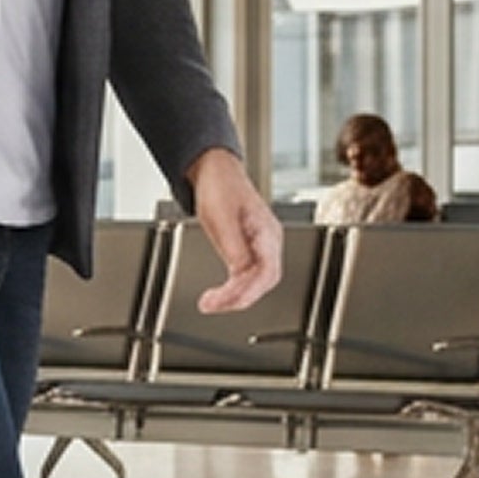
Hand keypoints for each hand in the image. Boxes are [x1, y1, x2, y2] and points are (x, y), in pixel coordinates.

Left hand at [186, 148, 281, 312]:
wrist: (214, 171)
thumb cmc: (220, 187)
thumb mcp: (222, 217)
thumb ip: (234, 246)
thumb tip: (240, 272)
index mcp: (267, 232)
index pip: (268, 271)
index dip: (250, 290)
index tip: (230, 300)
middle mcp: (268, 242)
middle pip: (263, 281)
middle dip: (239, 297)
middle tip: (212, 305)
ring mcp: (259, 247)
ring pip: (254, 282)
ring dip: (233, 296)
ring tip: (210, 303)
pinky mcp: (247, 250)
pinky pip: (245, 276)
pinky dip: (231, 288)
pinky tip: (218, 294)